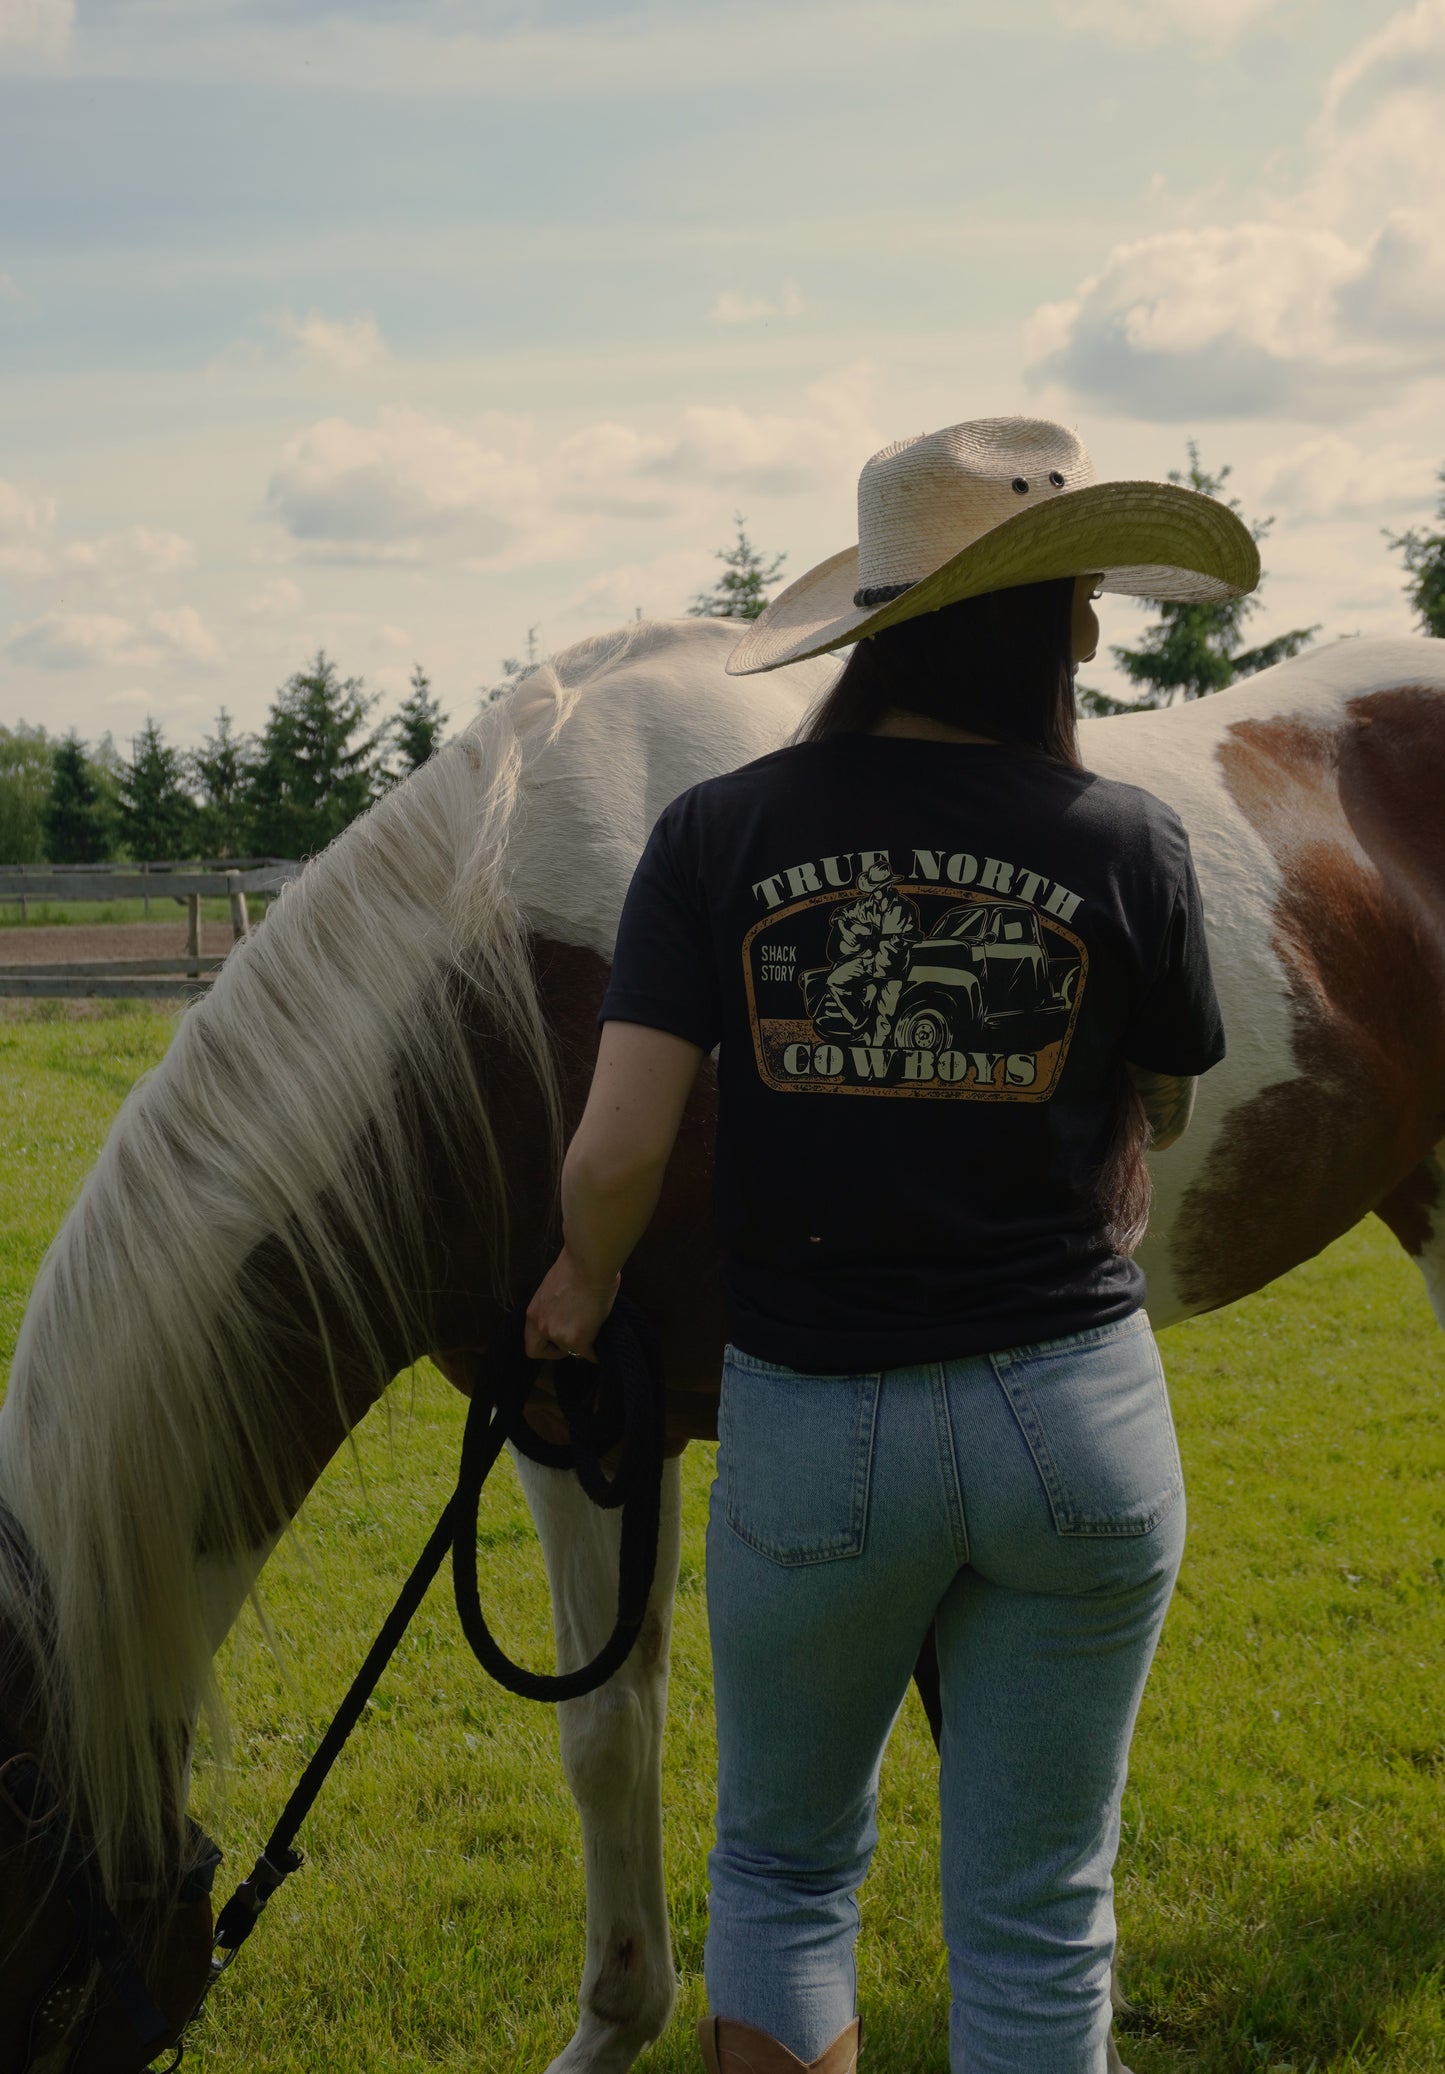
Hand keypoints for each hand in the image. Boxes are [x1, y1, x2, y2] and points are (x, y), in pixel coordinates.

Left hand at [524, 1249, 619, 1363]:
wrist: (589, 1263)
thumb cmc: (577, 1265)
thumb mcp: (555, 1287)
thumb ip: (556, 1304)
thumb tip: (570, 1308)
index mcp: (533, 1313)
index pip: (530, 1343)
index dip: (544, 1344)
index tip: (557, 1339)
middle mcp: (542, 1327)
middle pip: (544, 1351)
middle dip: (560, 1349)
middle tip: (575, 1340)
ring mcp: (559, 1335)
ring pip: (570, 1351)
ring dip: (582, 1346)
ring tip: (595, 1333)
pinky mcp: (579, 1339)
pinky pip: (589, 1355)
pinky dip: (596, 1352)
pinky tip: (604, 1343)